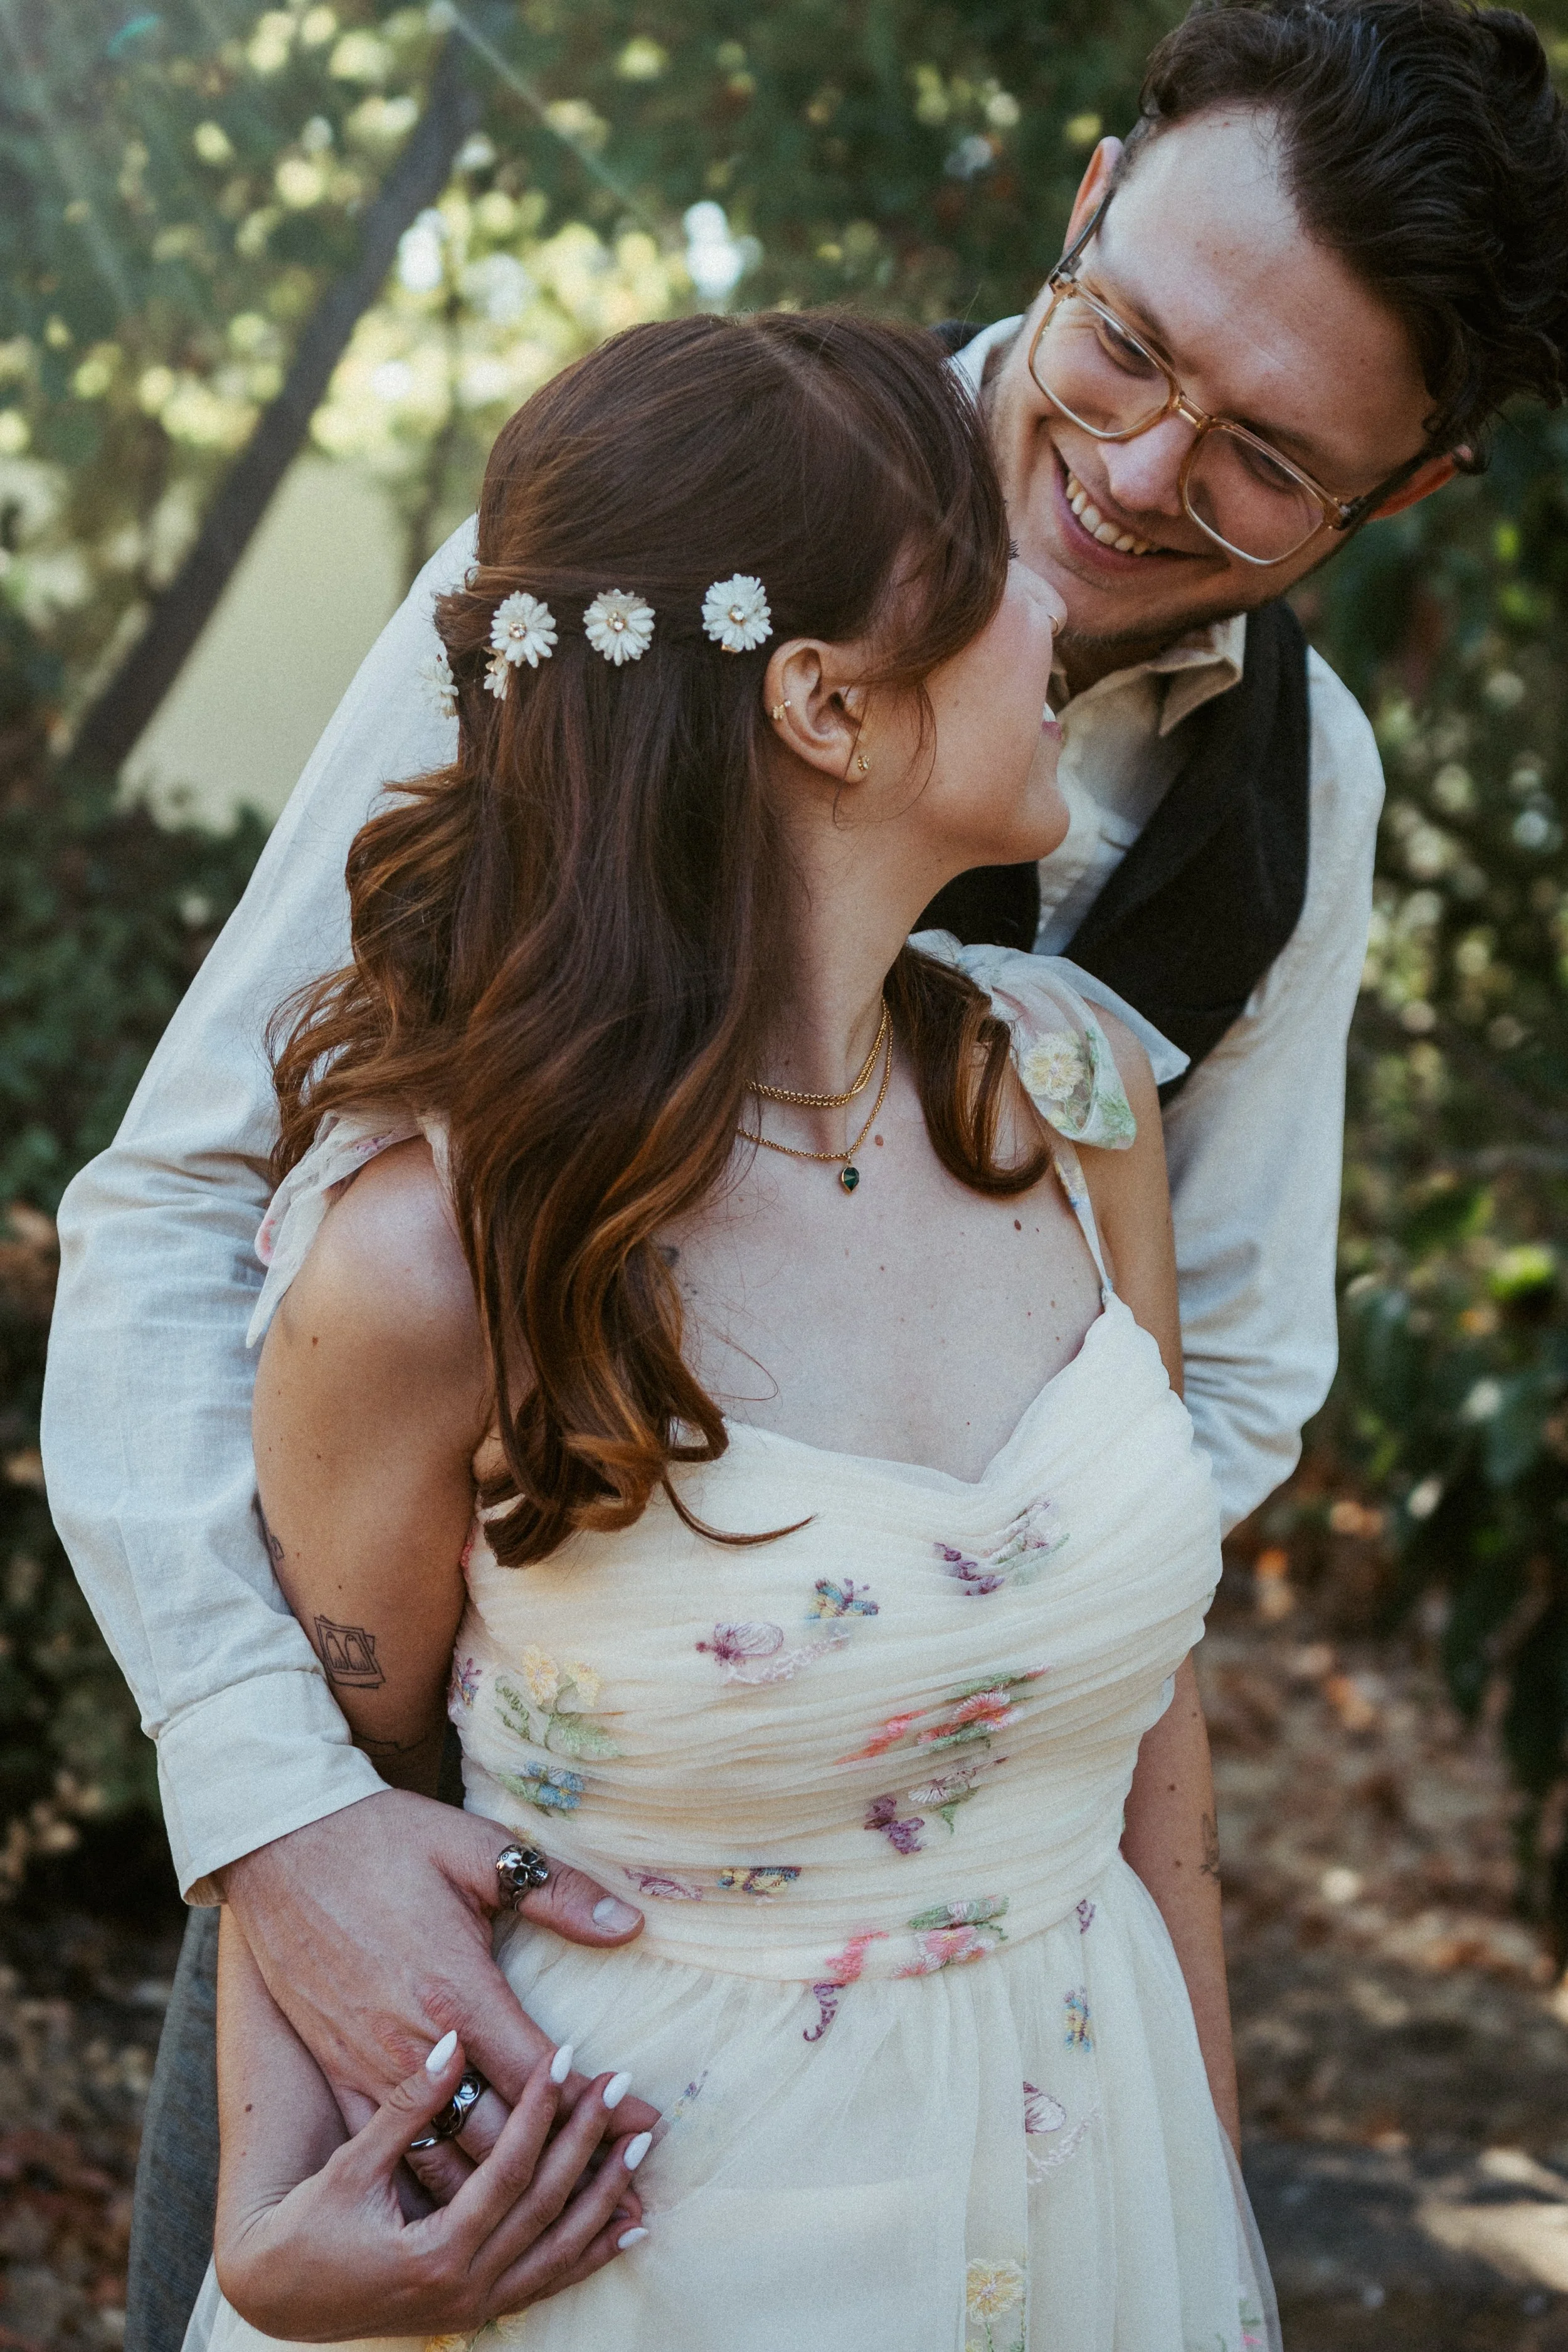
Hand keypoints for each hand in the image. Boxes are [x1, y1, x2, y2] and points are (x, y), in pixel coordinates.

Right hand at [217, 2030, 652, 2337]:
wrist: (279, 2297)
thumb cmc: (306, 2226)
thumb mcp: (351, 2165)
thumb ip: (407, 2106)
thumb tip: (453, 2043)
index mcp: (432, 2252)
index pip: (509, 2171)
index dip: (541, 2110)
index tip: (569, 2058)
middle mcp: (462, 2287)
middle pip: (545, 2207)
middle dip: (587, 2144)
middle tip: (621, 2087)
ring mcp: (473, 2306)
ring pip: (557, 2251)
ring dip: (603, 2198)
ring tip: (639, 2147)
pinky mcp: (475, 2310)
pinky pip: (546, 2282)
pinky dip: (589, 2254)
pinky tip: (627, 2227)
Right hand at [219, 1790, 661, 2192]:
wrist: (281, 1843)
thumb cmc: (385, 1840)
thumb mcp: (476, 1850)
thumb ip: (556, 1894)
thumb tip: (630, 1926)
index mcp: (457, 1991)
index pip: (541, 2073)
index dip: (598, 2106)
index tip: (647, 2122)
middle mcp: (413, 2045)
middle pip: (497, 2136)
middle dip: (561, 2166)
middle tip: (620, 2185)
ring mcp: (368, 2065)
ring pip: (443, 2158)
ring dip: (501, 2192)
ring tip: (558, 2215)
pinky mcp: (334, 2069)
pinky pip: (386, 2150)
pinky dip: (430, 2183)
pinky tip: (464, 2209)